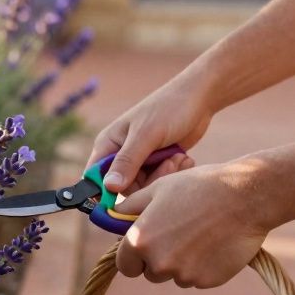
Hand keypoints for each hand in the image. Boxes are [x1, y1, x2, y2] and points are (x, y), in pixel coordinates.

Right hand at [87, 76, 212, 193]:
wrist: (199, 98)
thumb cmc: (169, 108)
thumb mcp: (147, 135)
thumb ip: (128, 161)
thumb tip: (109, 187)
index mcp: (108, 144)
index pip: (95, 177)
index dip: (107, 191)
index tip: (130, 197)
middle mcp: (120, 154)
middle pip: (124, 187)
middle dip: (148, 182)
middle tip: (168, 165)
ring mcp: (139, 159)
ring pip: (144, 186)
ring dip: (164, 176)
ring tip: (178, 158)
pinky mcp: (156, 163)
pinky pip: (159, 180)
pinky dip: (172, 173)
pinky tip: (183, 159)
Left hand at [113, 161, 270, 287]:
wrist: (245, 196)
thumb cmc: (199, 187)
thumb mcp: (157, 189)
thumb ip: (130, 208)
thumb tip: (114, 217)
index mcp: (140, 241)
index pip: (125, 264)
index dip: (133, 256)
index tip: (145, 247)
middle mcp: (159, 263)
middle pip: (150, 273)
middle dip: (158, 259)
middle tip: (177, 234)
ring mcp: (184, 275)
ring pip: (175, 276)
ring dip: (181, 263)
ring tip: (199, 235)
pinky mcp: (207, 281)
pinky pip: (197, 278)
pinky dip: (202, 266)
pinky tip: (214, 243)